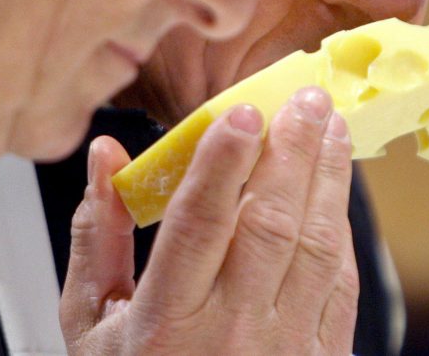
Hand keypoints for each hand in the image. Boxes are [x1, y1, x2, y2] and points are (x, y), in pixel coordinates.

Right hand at [60, 87, 357, 354]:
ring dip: (328, 178)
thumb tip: (106, 158)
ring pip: (315, 246)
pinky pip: (340, 283)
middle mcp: (231, 333)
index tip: (242, 113)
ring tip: (330, 126)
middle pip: (269, 225)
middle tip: (304, 98)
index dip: (222, 165)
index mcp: (165, 323)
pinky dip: (340, 229)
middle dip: (291, 152)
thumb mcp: (88, 325)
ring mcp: (285, 347)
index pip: (200, 227)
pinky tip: (337, 190)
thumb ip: (95, 237)